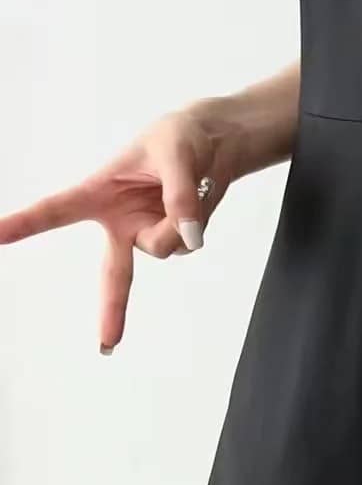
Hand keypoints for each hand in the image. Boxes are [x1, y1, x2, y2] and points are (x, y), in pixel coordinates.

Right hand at [0, 104, 237, 353]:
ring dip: (178, 222)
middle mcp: (121, 222)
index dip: (25, 224)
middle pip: (114, 274)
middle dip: (111, 310)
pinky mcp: (175, 240)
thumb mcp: (176, 154)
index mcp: (100, 193)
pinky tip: (196, 201)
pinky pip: (187, 244)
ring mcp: (149, 234)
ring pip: (164, 248)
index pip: (58, 211)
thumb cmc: (180, 139)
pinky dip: (195, 224)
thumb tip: (191, 237)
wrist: (213, 144)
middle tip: (107, 345)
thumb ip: (180, 195)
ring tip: (186, 188)